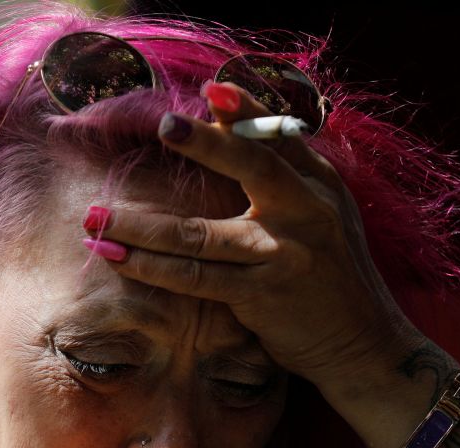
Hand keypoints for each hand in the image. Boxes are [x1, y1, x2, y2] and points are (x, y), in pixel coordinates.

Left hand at [81, 81, 414, 398]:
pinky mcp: (262, 296)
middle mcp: (306, 212)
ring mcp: (282, 255)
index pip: (279, 136)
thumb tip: (220, 121)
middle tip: (163, 126)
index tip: (212, 90)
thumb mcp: (321, 213)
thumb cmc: (329, 272)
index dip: (247, 111)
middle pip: (253, 167)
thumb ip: (281, 171)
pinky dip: (153, 268)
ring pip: (202, 234)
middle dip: (206, 145)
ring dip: (142, 227)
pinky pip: (197, 278)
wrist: (364, 343)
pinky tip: (118, 258)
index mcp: (319, 184)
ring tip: (95, 219)